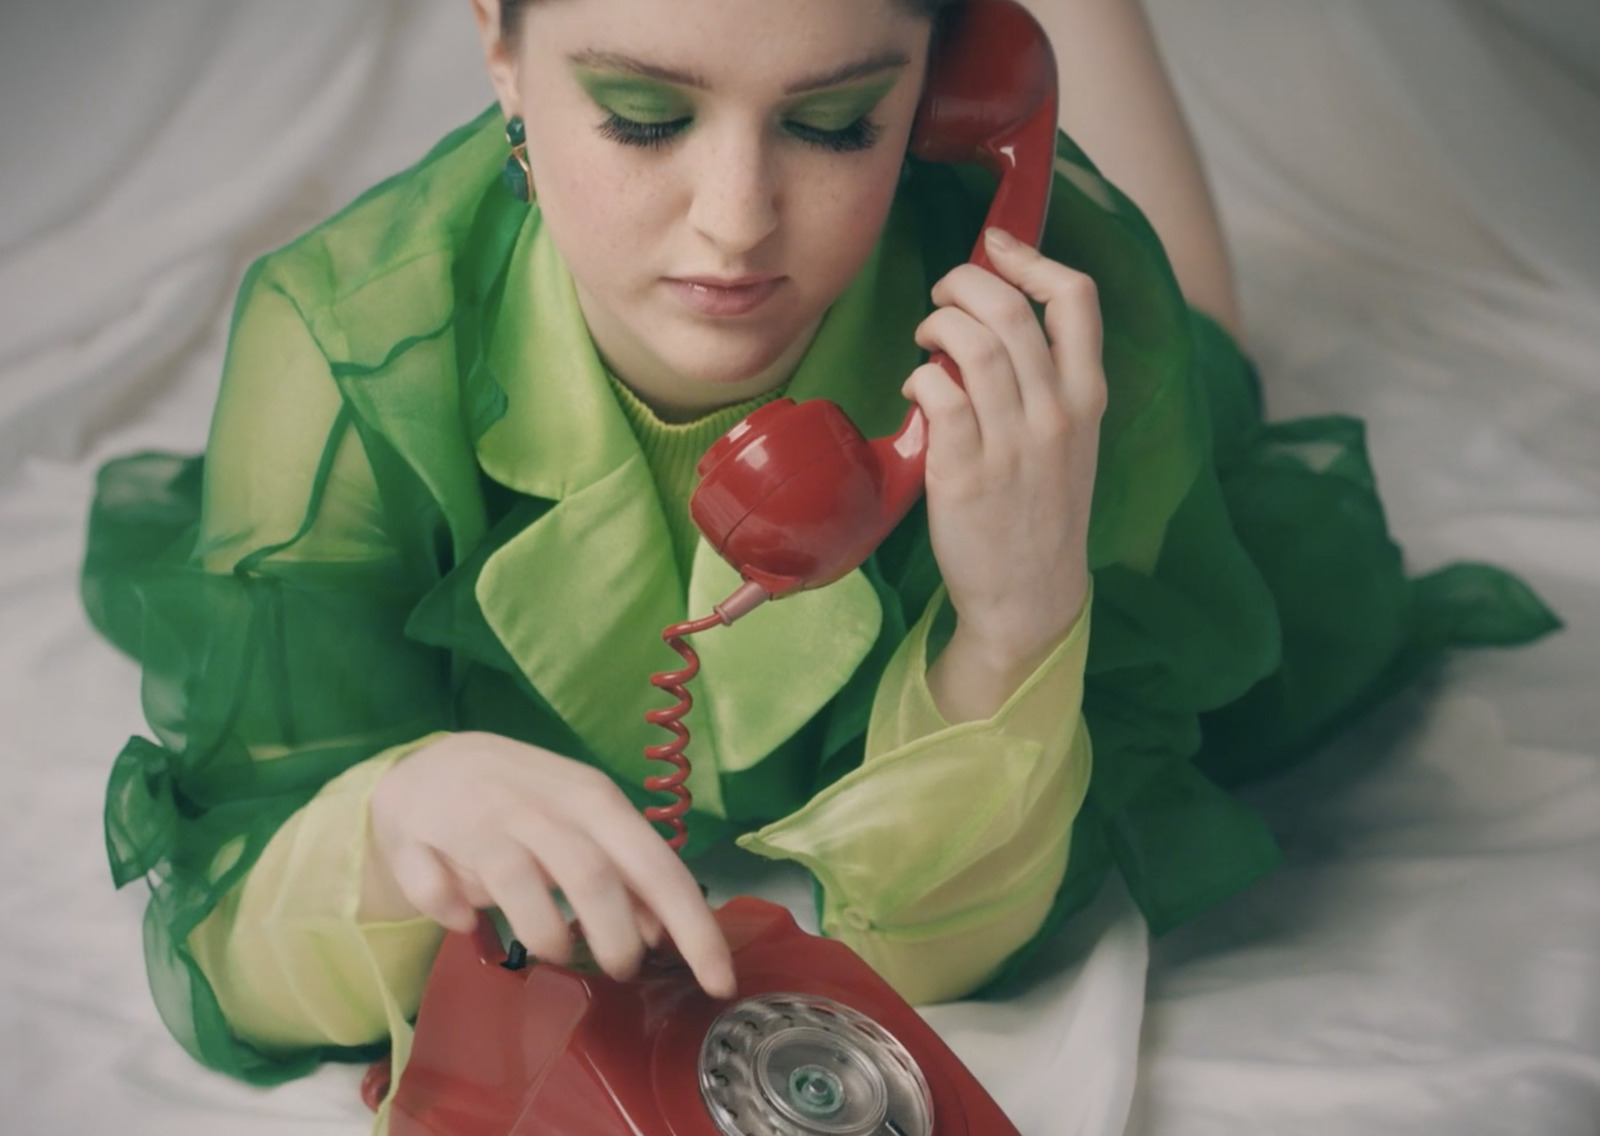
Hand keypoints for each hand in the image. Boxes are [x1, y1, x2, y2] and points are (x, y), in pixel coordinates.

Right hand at [364, 732, 735, 998]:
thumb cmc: (529, 803)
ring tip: (554, 950)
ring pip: (516, 884)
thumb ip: (626, 875)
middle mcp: (540, 807)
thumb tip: (660, 931)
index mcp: (593, 800)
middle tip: (620, 969)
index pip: (656, 866)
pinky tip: (465, 922)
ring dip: (543, 933)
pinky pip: (437, 890)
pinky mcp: (420, 840)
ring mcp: (478, 821)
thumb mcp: (589, 827)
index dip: (692, 928)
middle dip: (614, 939)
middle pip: (590, 877)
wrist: (435, 764)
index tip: (719, 981)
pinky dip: (452, 913)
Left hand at [902, 228, 1104, 715]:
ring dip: (936, 326)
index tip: (997, 247)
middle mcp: (1056, 412)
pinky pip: (937, 392)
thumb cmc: (1043, 510)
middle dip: (963, 283)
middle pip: (1009, 308)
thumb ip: (1048, 381)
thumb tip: (998, 316)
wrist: (1030, 594)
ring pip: (971, 343)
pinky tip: (917, 389)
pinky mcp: (965, 471)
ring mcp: (1011, 442)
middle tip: (941, 300)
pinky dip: (919, 376)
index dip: (1030, 257)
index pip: (1076, 298)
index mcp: (1088, 397)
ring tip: (925, 341)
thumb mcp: (1071, 439)